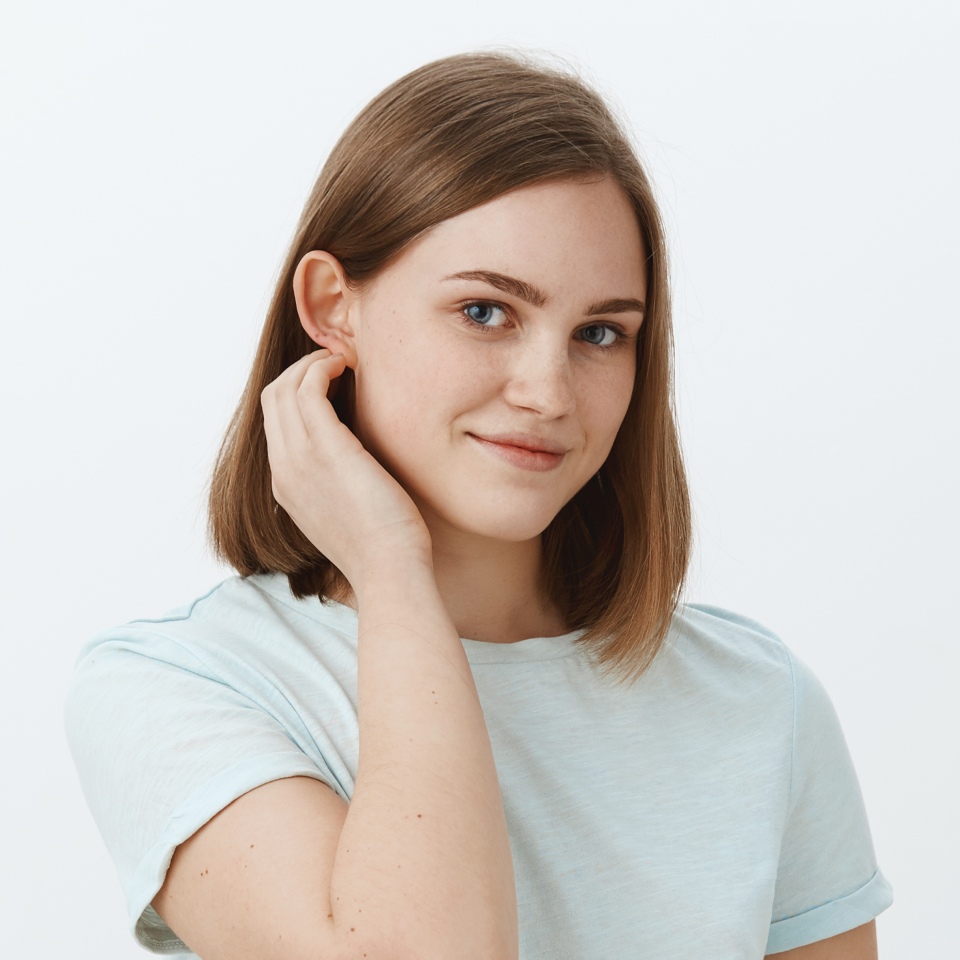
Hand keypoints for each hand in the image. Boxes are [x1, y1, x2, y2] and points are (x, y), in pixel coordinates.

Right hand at [260, 350, 432, 591]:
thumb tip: (354, 460)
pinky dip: (324, 369)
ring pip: (284, 388)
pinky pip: (308, 389)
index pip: (274, 422)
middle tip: (335, 363)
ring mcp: (299, 459)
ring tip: (343, 361)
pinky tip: (348, 367)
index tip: (329, 381)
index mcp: (285, 485)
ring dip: (312, 365)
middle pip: (272, 398)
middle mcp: (283, 469)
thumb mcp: (347, 509)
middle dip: (300, 371)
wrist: (389, 570)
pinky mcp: (326, 449)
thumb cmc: (382, 544)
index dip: (297, 392)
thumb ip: (337, 483)